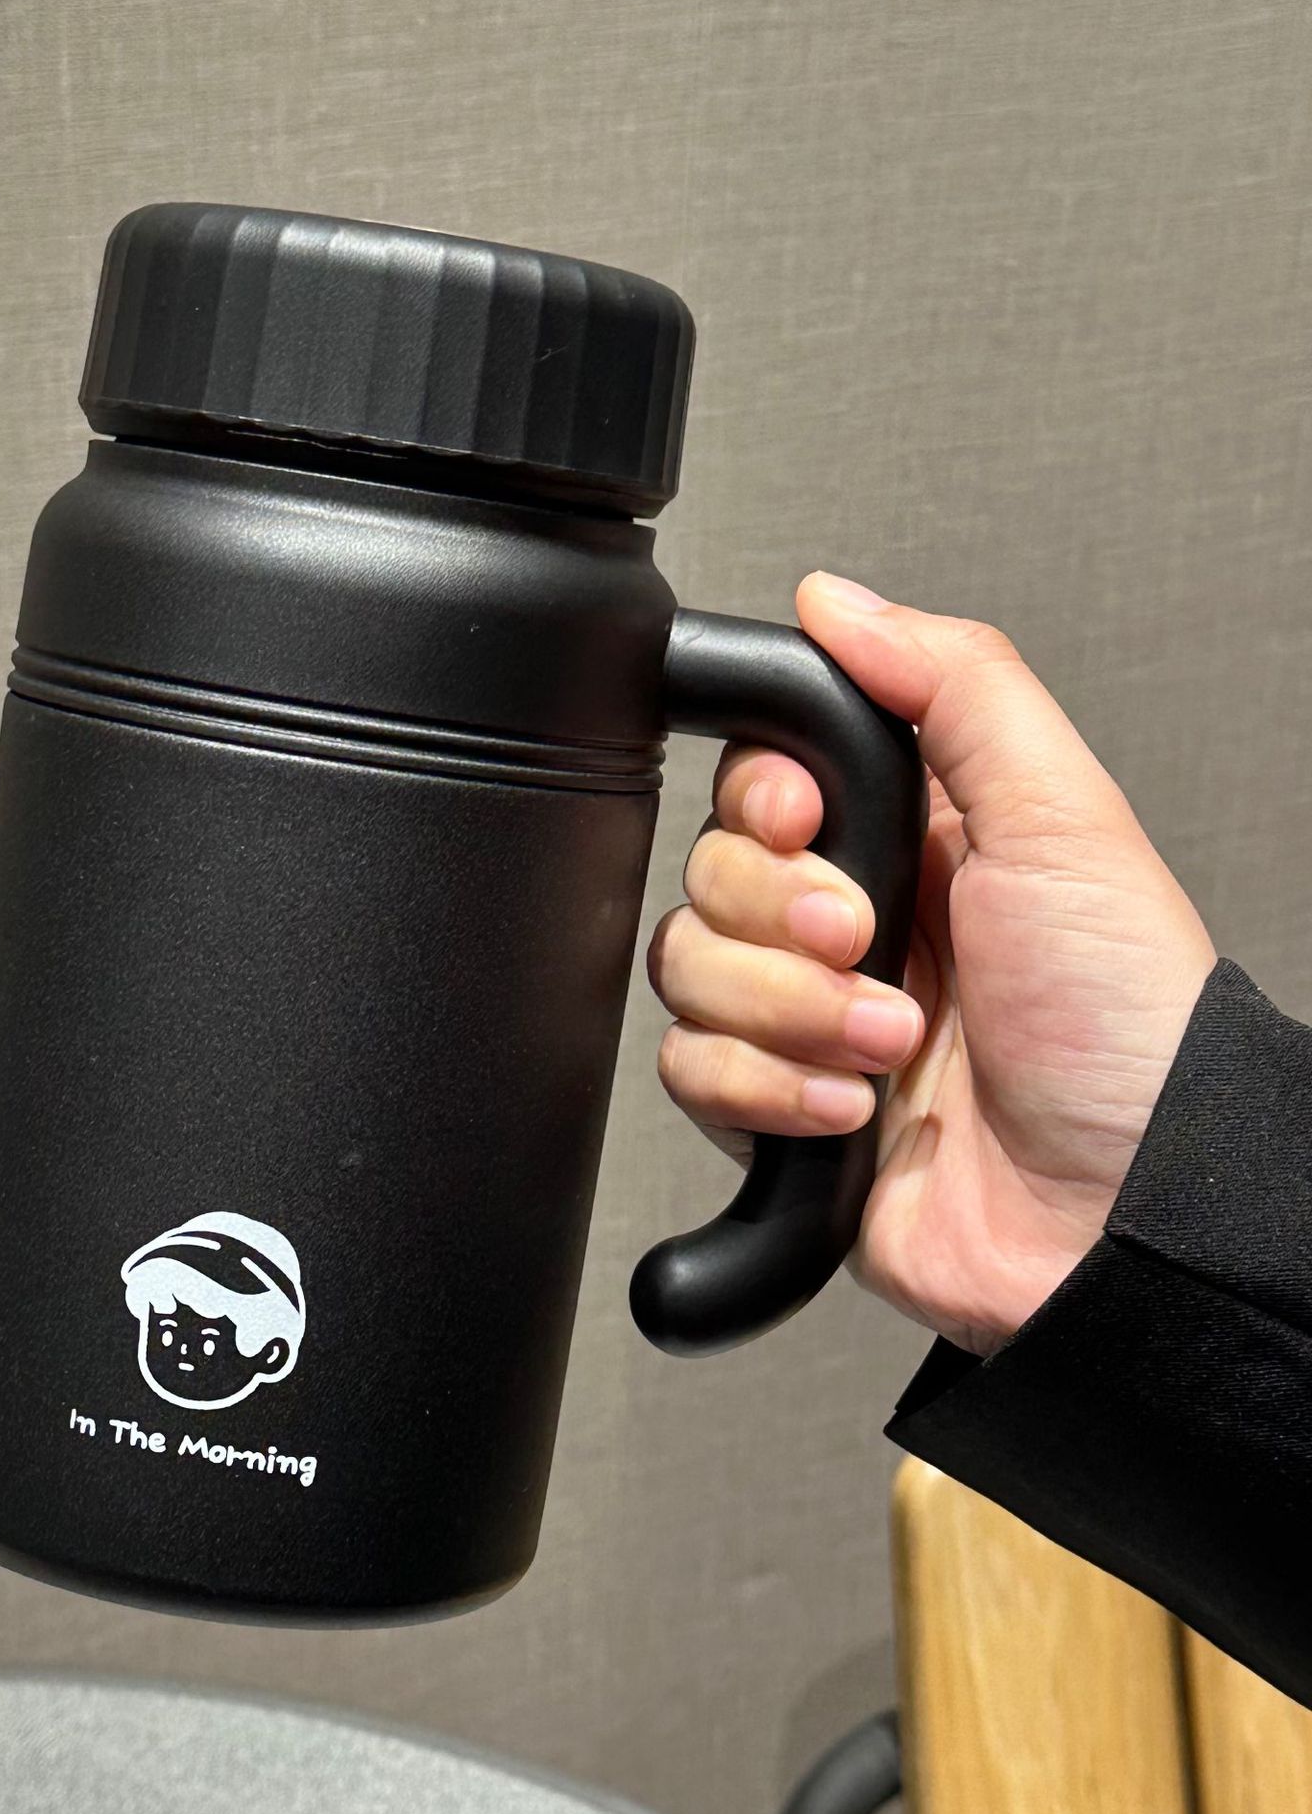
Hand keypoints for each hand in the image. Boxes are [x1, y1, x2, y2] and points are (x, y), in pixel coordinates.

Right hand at [648, 573, 1216, 1354]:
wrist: (1122, 1214)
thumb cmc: (1127, 1026)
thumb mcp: (1066, 821)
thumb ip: (952, 687)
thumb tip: (836, 599)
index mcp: (909, 841)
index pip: (758, 783)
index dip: (760, 804)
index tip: (810, 826)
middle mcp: (846, 926)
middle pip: (706, 875)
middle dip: (787, 922)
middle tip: (875, 948)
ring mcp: (805, 1023)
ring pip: (687, 975)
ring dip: (790, 1016)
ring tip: (892, 1047)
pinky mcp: (775, 1112)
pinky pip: (690, 1075)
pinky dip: (768, 1093)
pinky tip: (850, 1111)